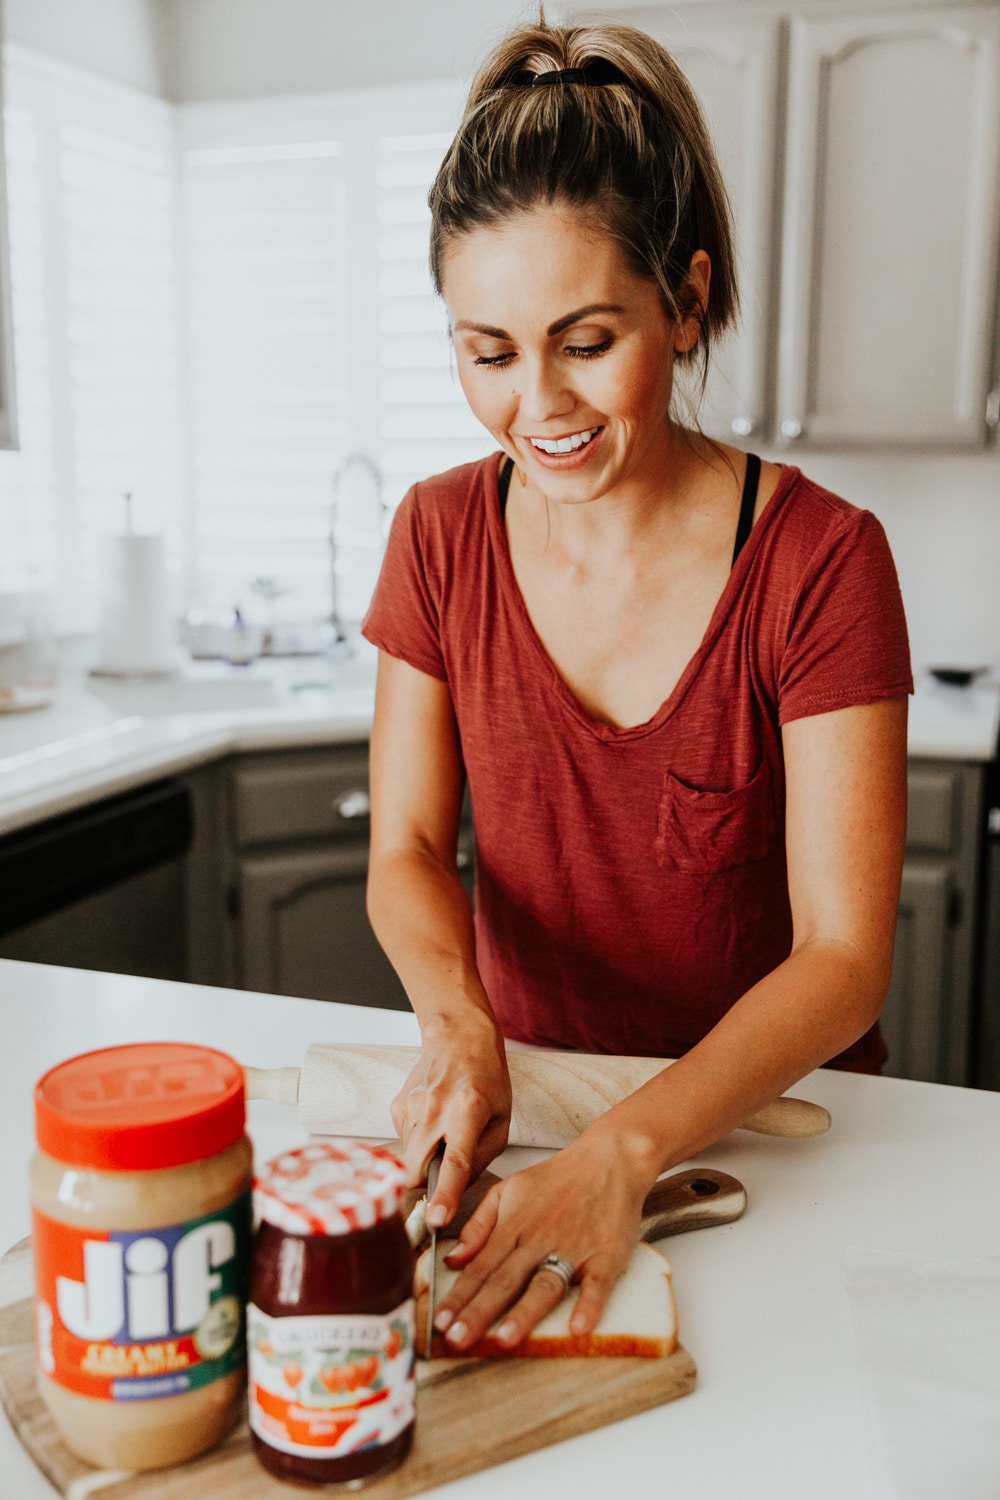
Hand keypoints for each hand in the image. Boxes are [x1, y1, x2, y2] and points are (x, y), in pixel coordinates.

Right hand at [390, 1017, 511, 1226]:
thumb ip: (482, 1158)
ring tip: (445, 1130)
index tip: (437, 1218)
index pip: (455, 1161)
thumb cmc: (486, 1076)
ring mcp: (411, 1106)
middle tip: (448, 1165)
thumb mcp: (501, 1119)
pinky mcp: (397, 1106)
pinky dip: (419, 1141)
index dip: (445, 1194)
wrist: (458, 1036)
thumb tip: (457, 1187)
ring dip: (426, 1157)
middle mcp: (435, 1107)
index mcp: (467, 1109)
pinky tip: (433, 1120)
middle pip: (420, 1169)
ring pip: (410, 1158)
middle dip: (430, 1180)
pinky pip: (405, 1141)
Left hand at [430, 1126, 658, 1350]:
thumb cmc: (558, 1178)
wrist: (609, 1159)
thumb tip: (453, 1259)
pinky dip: (588, 1305)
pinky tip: (577, 1328)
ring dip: (524, 1312)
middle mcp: (539, 1240)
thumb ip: (479, 1224)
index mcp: (514, 1226)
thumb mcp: (509, 1190)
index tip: (438, 1322)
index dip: (458, 1296)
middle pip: (505, 1279)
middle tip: (456, 1339)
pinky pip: (597, 1284)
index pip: (479, 1267)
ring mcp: (573, 1248)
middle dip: (478, 1311)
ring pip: (545, 1284)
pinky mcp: (606, 1255)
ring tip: (505, 1339)